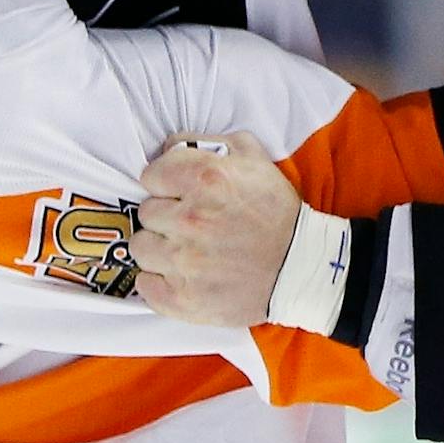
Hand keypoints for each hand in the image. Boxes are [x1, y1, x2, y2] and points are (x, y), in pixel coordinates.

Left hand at [129, 132, 298, 325]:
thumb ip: (207, 143)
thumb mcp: (253, 158)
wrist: (302, 268)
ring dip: (160, 248)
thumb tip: (170, 148)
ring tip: (187, 250)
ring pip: (141, 247)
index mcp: (206, 179)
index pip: (150, 175)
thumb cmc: (276, 212)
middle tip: (192, 223)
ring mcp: (185, 262)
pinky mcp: (183, 298)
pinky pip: (145, 285)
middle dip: (166, 215)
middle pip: (146, 212)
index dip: (166, 183)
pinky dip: (159, 282)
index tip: (180, 192)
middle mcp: (191, 219)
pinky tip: (182, 276)